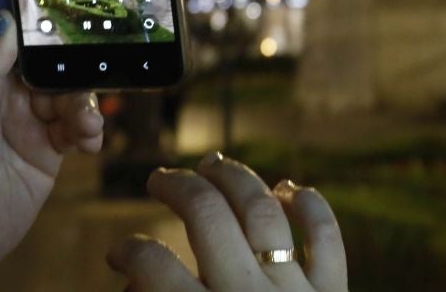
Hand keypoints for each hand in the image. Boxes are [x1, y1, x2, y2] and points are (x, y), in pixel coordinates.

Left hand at [0, 9, 105, 272]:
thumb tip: (5, 18)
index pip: (15, 47)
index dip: (42, 36)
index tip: (70, 24)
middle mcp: (5, 99)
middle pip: (50, 70)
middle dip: (71, 75)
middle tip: (80, 89)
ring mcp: (29, 125)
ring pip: (68, 97)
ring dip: (84, 106)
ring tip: (86, 126)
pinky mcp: (48, 152)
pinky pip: (77, 128)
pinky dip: (89, 129)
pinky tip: (90, 140)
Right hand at [107, 152, 346, 291]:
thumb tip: (134, 282)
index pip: (153, 268)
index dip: (129, 251)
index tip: (119, 251)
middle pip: (208, 217)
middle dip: (179, 187)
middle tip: (160, 177)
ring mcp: (295, 291)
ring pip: (262, 212)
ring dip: (235, 179)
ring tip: (212, 165)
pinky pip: (326, 237)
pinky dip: (309, 207)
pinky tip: (289, 189)